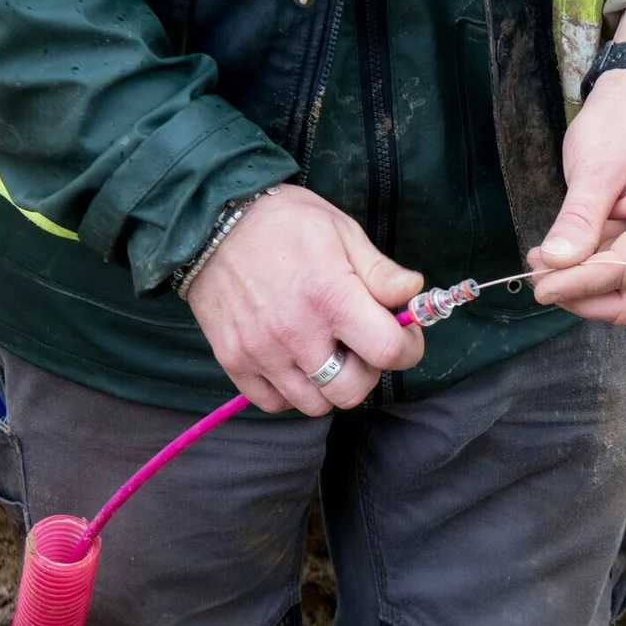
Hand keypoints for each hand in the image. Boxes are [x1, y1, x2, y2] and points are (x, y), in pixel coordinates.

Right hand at [186, 185, 424, 414]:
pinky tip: (294, 362)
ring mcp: (261, 351)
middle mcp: (296, 332)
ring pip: (314, 405)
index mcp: (331, 297)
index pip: (388, 351)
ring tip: (325, 352)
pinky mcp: (233, 360)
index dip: (408, 348)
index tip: (403, 337)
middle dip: (367, 372)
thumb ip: (381, 272)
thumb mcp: (342, 232)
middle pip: (351, 391)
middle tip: (359, 345)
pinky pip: (272, 403)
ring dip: (328, 385)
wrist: (210, 221)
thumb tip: (415, 293)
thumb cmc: (284, 222)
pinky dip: (290, 392)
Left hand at [526, 6, 625, 324]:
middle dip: (583, 298)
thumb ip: (579, 219)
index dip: (580, 283)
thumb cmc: (624, 126)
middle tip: (539, 280)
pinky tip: (556, 256)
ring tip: (541, 261)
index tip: (539, 285)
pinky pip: (615, 278)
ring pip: (622, 295)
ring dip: (580, 289)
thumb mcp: (595, 168)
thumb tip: (555, 264)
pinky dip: (584, 275)